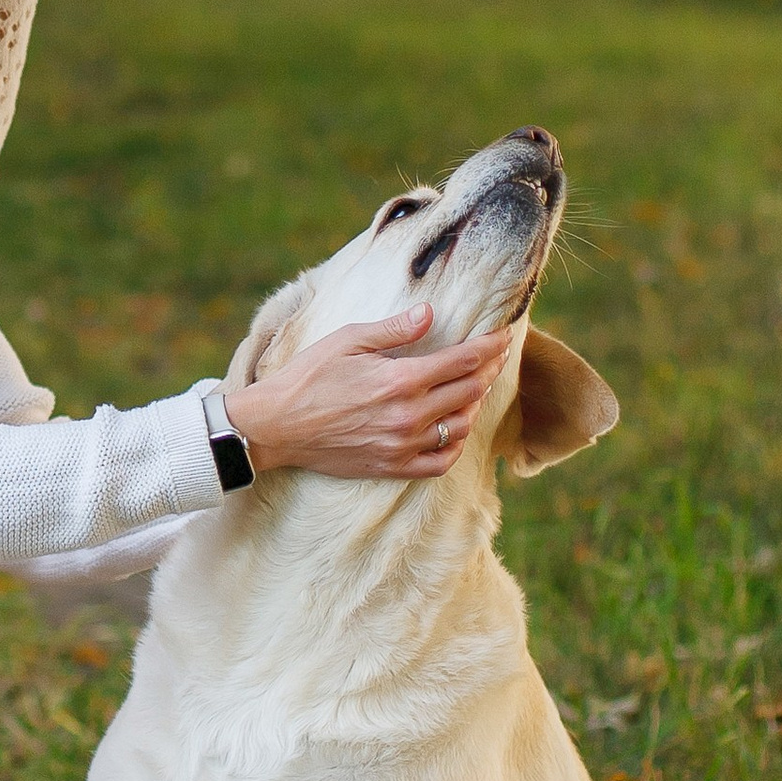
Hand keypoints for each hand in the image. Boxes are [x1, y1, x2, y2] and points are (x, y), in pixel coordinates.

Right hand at [227, 305, 509, 481]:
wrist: (276, 427)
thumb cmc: (308, 377)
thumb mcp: (347, 340)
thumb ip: (394, 329)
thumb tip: (431, 314)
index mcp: (400, 380)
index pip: (463, 361)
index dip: (490, 347)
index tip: (505, 335)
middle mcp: (408, 416)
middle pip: (469, 391)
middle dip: (489, 370)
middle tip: (496, 356)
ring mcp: (402, 445)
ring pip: (459, 426)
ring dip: (474, 405)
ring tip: (475, 387)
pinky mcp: (393, 467)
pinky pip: (440, 462)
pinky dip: (455, 444)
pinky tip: (454, 428)